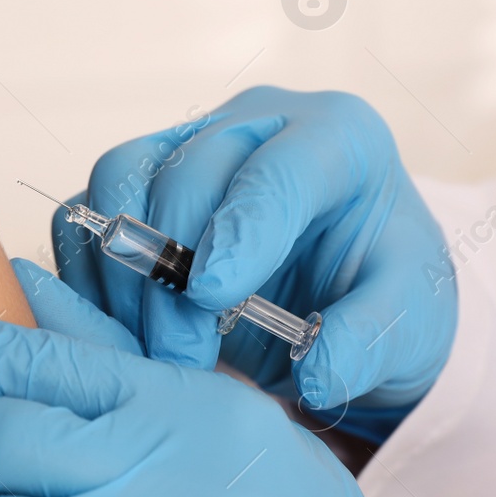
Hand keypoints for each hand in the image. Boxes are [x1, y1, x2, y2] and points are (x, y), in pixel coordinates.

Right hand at [54, 86, 456, 435]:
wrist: (345, 298)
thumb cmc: (383, 293)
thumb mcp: (411, 320)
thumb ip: (371, 341)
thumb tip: (315, 371)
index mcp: (337, 137)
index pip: (278, 166)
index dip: (240, 228)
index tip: (214, 296)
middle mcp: (256, 124)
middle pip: (184, 170)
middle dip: (173, 270)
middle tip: (184, 354)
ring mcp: (188, 147)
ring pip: (118, 179)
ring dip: (121, 274)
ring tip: (152, 350)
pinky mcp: (138, 187)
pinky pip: (84, 217)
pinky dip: (90, 281)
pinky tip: (124, 336)